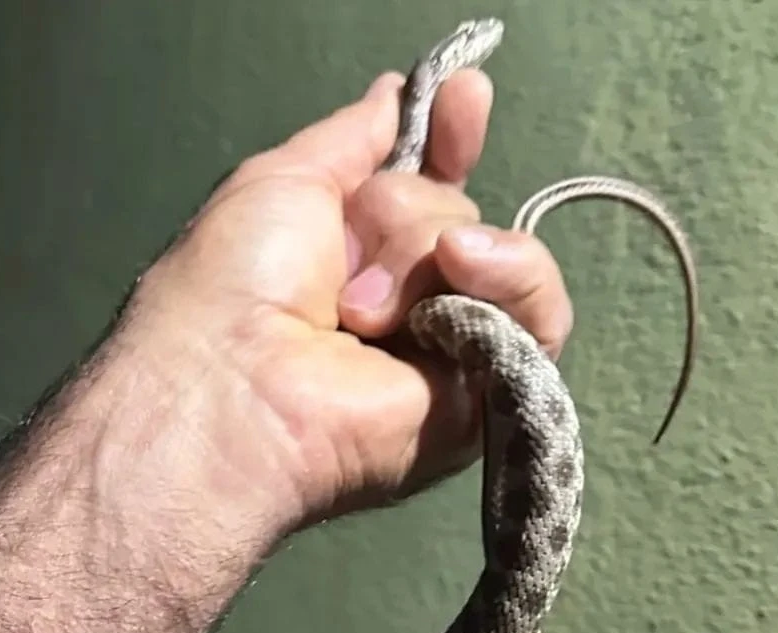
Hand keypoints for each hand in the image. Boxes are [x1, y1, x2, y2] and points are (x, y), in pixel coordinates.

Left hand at [126, 66, 572, 534]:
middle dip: (403, 214)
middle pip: (457, 212)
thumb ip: (354, 139)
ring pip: (497, 254)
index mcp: (358, 259)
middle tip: (341, 267)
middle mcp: (408, 305)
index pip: (434, 188)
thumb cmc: (236, 285)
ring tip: (367, 304)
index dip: (453, 140)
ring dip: (431, 250)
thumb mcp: (286, 179)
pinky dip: (513, 277)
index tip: (466, 97)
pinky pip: (541, 315)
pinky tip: (460, 271)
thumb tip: (398, 93)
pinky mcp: (490, 395)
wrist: (240, 389)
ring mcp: (453, 351)